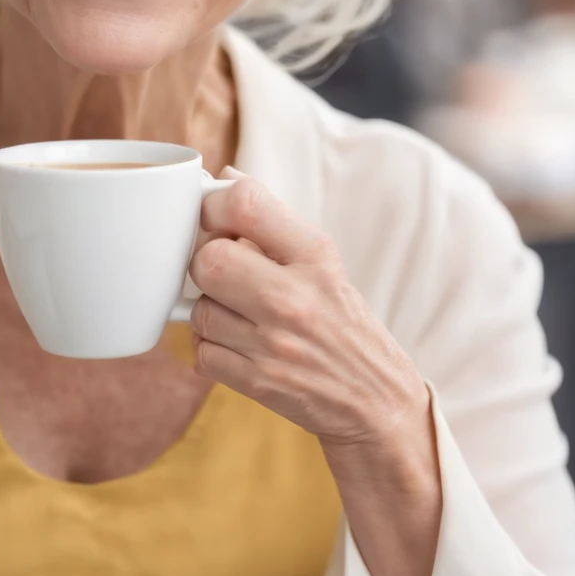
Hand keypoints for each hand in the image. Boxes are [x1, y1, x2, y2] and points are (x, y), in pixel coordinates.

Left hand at [189, 173, 428, 450]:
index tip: (214, 218)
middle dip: (206, 264)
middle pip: (209, 260)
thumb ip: (271, 218)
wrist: (376, 400)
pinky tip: (238, 345)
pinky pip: (201, 352)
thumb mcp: (322, 260)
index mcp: (315, 255)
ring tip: (238, 315)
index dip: (213, 205)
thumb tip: (224, 175)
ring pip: (199, 309)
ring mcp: (275, 343)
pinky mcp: (259, 382)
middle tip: (223, 273)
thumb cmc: (342, 321)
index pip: (245, 203)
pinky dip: (211, 348)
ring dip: (208, 311)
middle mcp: (295, 297)